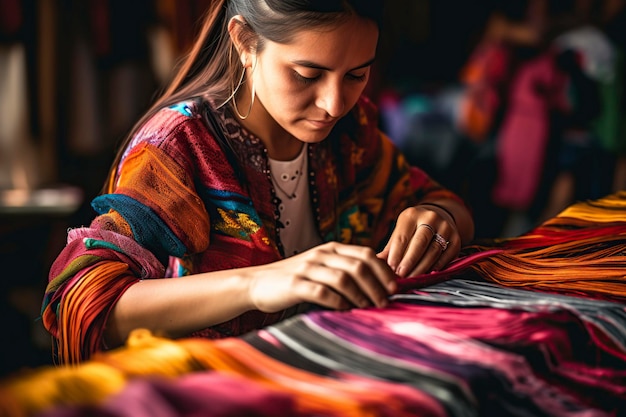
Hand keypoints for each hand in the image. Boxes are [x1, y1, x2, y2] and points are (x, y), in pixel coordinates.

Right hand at [246, 242, 396, 312]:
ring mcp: (308, 268)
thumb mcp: (322, 266)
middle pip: (358, 266)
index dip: (383, 270)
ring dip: (361, 295)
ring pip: (343, 279)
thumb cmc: (296, 279)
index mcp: (331, 249)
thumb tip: (380, 279)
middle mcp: (321, 255)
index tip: (394, 287)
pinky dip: (338, 302)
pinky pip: (322, 292)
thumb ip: (346, 268)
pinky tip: (344, 309)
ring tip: (368, 308)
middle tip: (384, 302)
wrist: (257, 283)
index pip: (365, 253)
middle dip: (376, 285)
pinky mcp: (295, 284)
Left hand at [377, 204, 459, 276]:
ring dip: (422, 267)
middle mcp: (430, 218)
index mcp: (411, 215)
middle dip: (410, 261)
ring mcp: (445, 227)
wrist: (437, 218)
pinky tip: (428, 274)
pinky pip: (446, 255)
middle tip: (401, 275)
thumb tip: (375, 265)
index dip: (396, 254)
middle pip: (420, 243)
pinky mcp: (456, 238)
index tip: (391, 268)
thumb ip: (390, 249)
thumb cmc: (411, 230)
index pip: (402, 236)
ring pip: (433, 250)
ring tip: (412, 278)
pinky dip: (437, 266)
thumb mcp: (400, 233)